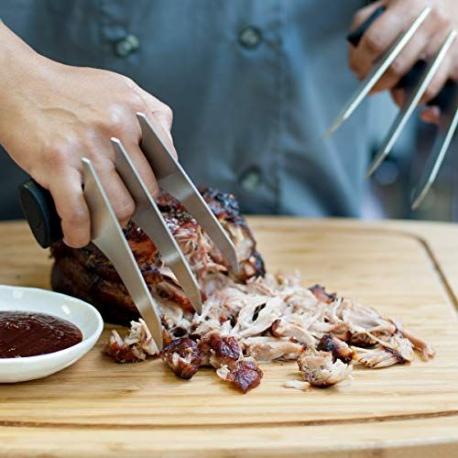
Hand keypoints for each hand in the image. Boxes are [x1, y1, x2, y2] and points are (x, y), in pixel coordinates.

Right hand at [0, 22, 174, 247]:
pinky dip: (79, 231)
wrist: (18, 82)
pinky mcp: (58, 163)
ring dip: (111, 222)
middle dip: (135, 204)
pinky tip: (78, 234)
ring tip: (101, 219)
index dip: (159, 182)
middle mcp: (116, 128)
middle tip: (122, 206)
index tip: (151, 193)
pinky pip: (78, 211)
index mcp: (134, 110)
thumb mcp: (120, 88)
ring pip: (118, 206)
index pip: (167, 160)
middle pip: (145, 190)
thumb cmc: (67, 90)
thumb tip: (167, 149)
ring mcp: (87, 147)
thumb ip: (151, 114)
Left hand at [349, 0, 457, 123]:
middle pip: (396, 67)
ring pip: (425, 85)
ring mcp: (449, 42)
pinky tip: (426, 113)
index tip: (358, 71)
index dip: (361, 62)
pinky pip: (451, 93)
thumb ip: (365, 28)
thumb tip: (357, 65)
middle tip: (373, 87)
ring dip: (404, 97)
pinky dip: (436, 110)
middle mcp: (432, 23)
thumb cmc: (415, 4)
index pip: (375, 41)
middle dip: (378, 84)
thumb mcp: (386, 3)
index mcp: (408, 6)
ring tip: (397, 94)